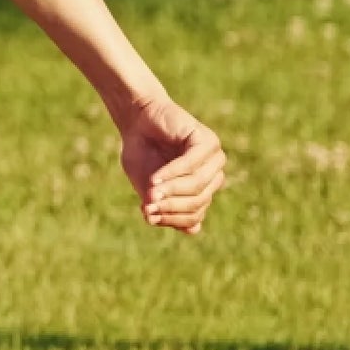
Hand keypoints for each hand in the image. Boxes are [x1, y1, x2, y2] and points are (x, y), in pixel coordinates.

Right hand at [117, 95, 225, 234]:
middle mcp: (212, 176)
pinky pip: (192, 165)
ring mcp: (213, 158)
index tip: (148, 215)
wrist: (136, 119)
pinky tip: (155, 179)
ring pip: (197, 186)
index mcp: (200, 191)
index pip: (194, 217)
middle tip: (148, 206)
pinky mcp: (207, 141)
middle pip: (198, 203)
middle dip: (171, 206)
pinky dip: (172, 174)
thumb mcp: (148, 186)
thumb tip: (192, 231)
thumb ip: (163, 206)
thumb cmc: (141, 153)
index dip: (172, 219)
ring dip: (171, 191)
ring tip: (151, 192)